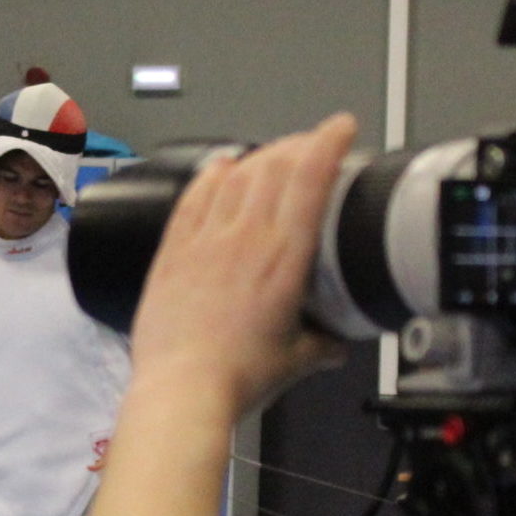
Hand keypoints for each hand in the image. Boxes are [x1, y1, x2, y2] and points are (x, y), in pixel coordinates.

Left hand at [128, 113, 356, 414]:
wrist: (182, 388)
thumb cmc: (238, 377)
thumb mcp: (296, 360)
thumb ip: (322, 344)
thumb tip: (337, 342)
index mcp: (284, 258)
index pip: (310, 179)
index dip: (328, 142)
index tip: (341, 127)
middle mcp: (245, 237)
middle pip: (274, 165)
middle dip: (299, 144)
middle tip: (313, 144)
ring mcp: (206, 239)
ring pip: (235, 174)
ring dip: (260, 156)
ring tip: (275, 154)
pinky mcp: (174, 250)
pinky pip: (194, 196)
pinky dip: (211, 175)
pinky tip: (220, 167)